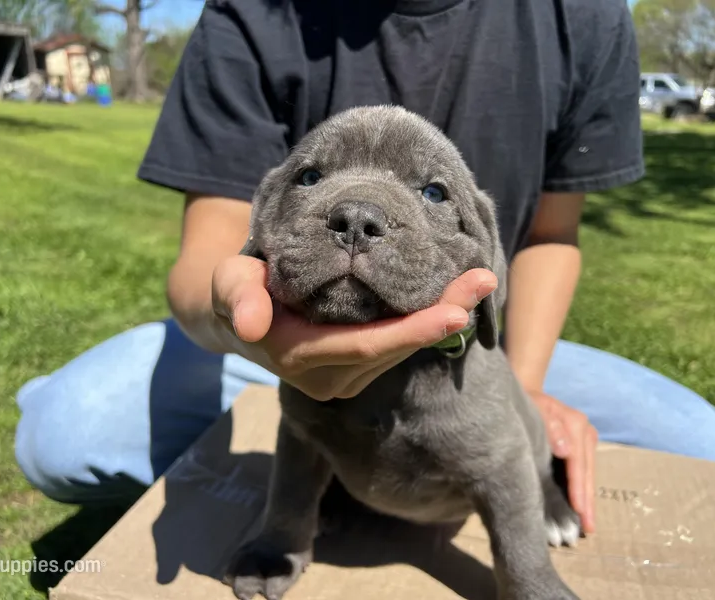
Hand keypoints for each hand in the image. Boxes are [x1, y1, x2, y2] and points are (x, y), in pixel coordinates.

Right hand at [210, 254, 497, 400]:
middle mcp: (328, 381)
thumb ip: (238, 299)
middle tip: (485, 280)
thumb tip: (252, 327)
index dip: (411, 331)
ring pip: (402, 350)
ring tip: (479, 282)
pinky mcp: (358, 370)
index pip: (365, 347)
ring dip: (442, 318)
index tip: (455, 312)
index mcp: (301, 359)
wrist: (241, 317)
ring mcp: (345, 380)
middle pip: (395, 350)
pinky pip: (397, 347)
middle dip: (442, 318)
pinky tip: (453, 298)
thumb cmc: (239, 291)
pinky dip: (426, 323)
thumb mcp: (229, 283)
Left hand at [527, 389, 597, 533]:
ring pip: (587, 473)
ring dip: (587, 498)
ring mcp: (586, 438)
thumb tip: (566, 451)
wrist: (528, 391)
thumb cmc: (528, 402)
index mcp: (575, 424)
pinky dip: (582, 488)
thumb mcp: (535, 409)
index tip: (579, 509)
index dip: (577, 487)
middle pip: (586, 471)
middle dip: (587, 500)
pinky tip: (582, 506)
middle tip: (588, 527)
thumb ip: (550, 428)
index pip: (577, 462)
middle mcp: (585, 431)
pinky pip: (583, 470)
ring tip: (587, 523)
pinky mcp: (582, 445)